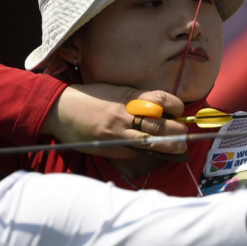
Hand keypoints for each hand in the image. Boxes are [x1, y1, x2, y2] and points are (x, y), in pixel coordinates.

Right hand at [41, 84, 189, 158]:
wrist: (60, 109)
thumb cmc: (92, 98)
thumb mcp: (117, 91)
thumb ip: (140, 99)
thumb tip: (165, 110)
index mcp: (128, 97)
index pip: (161, 99)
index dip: (176, 106)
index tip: (180, 111)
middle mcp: (124, 115)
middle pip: (160, 125)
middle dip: (178, 131)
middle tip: (186, 134)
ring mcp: (117, 134)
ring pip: (150, 142)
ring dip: (170, 146)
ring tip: (180, 148)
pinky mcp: (111, 148)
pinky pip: (136, 153)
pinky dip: (149, 154)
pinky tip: (158, 154)